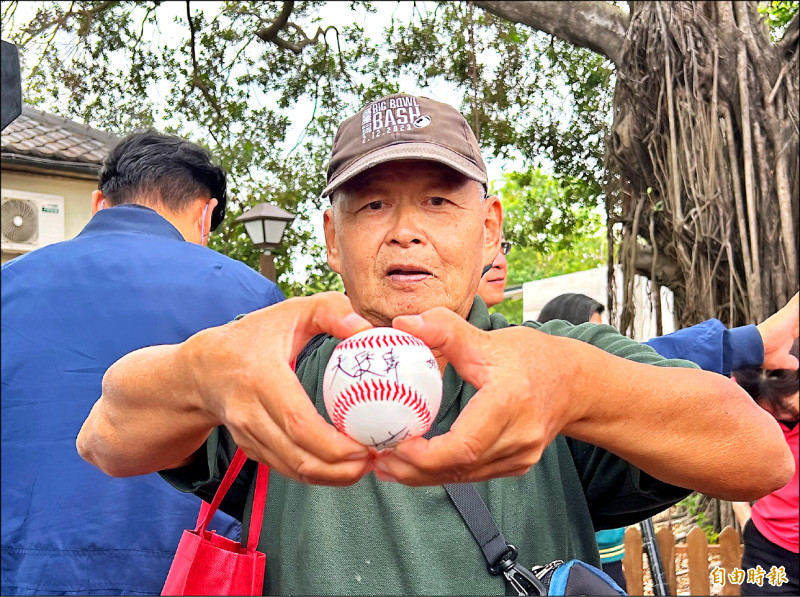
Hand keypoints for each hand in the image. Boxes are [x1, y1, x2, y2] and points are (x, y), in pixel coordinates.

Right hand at [186, 291, 374, 485]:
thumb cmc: (256, 336)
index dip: (333, 444)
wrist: (204, 368)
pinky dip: (315, 476)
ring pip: (292, 470)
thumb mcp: (292, 311)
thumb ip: (330, 309)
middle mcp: (249, 413)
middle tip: (374, 459)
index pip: (298, 422)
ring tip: (364, 466)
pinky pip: (285, 470)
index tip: (366, 446)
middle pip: (298, 456)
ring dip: (331, 477)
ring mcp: (247, 435)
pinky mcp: (251, 448)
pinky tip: (341, 468)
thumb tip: (364, 328)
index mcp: (261, 378)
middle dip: (339, 469)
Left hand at [371, 307, 578, 485]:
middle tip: (377, 460)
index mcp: (510, 403)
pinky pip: (472, 475)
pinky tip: (416, 464)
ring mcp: (520, 456)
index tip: (394, 445)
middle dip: (413, 470)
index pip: (465, 445)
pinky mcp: (516, 465)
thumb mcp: (487, 338)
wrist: (573, 383)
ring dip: (423, 476)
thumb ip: (444, 329)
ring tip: (387, 465)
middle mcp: (519, 437)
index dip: (425, 455)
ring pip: (464, 477)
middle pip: (459, 467)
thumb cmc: (530, 357)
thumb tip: (402, 323)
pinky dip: (442, 471)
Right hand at [757, 293, 798, 370]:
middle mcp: (788, 324)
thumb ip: (789, 361)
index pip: (799, 328)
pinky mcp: (790, 312)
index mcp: (787, 334)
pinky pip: (799, 301)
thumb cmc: (762, 354)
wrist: (754, 348)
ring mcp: (789, 317)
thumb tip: (795, 365)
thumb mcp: (780, 360)